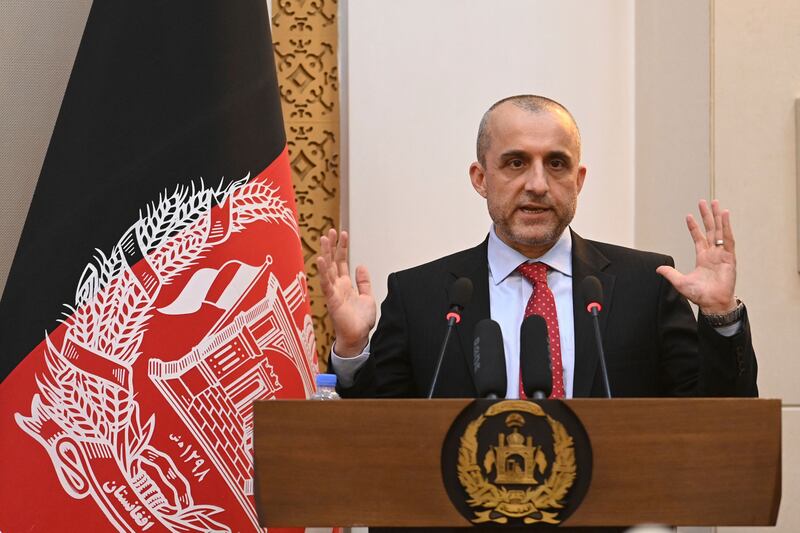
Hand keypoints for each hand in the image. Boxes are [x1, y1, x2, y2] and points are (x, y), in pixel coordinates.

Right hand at [316, 229, 376, 356]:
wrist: (358, 338)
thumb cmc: (360, 321)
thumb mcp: (367, 297)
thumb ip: (364, 282)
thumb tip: (360, 266)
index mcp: (345, 285)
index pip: (342, 262)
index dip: (342, 247)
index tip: (342, 233)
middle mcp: (337, 286)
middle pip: (333, 262)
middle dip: (332, 246)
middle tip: (330, 230)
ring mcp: (333, 292)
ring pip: (327, 269)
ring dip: (325, 254)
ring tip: (324, 239)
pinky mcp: (332, 300)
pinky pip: (326, 284)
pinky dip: (323, 272)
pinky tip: (320, 260)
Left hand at [656, 199, 737, 314]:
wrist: (713, 303)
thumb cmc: (700, 295)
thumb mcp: (680, 282)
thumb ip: (670, 273)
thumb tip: (658, 268)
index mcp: (703, 257)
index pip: (698, 238)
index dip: (693, 227)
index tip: (688, 215)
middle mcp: (713, 253)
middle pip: (710, 230)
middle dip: (707, 216)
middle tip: (704, 202)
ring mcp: (722, 254)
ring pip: (720, 231)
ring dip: (718, 217)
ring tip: (716, 203)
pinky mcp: (730, 257)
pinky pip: (729, 239)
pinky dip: (727, 227)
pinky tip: (725, 215)